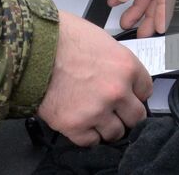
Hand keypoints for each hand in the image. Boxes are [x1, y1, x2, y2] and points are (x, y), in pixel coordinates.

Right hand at [36, 12, 150, 144]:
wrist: (31, 47)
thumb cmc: (62, 37)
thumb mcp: (101, 40)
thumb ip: (116, 63)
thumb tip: (122, 78)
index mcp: (126, 66)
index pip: (146, 90)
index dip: (136, 92)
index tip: (129, 94)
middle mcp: (116, 91)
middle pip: (137, 116)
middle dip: (126, 113)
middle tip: (115, 110)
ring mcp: (96, 111)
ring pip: (115, 133)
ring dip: (107, 126)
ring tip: (95, 115)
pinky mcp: (74, 126)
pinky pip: (91, 142)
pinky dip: (87, 134)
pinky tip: (81, 121)